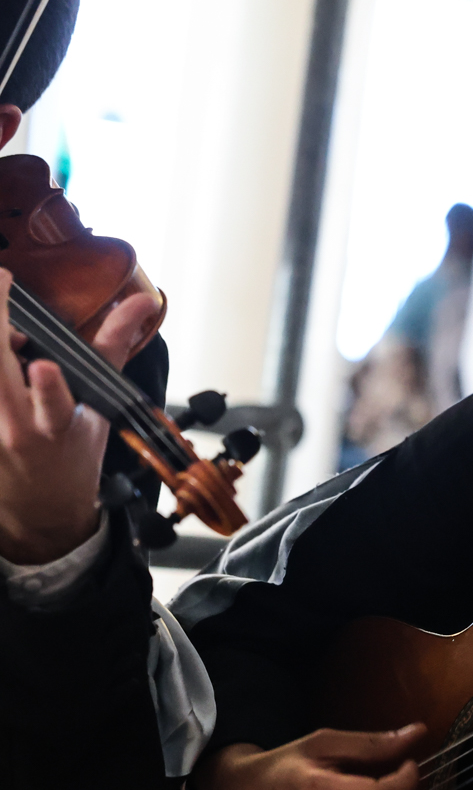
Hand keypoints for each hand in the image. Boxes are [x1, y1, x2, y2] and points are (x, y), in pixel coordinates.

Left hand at [0, 268, 159, 562]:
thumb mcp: (99, 408)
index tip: (45, 364)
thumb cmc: (70, 457)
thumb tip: (140, 302)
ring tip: (12, 330)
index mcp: (55, 426)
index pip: (52, 406)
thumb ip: (112, 346)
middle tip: (1, 282)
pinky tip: (5, 350)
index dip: (48, 388)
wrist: (38, 508)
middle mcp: (13, 426)